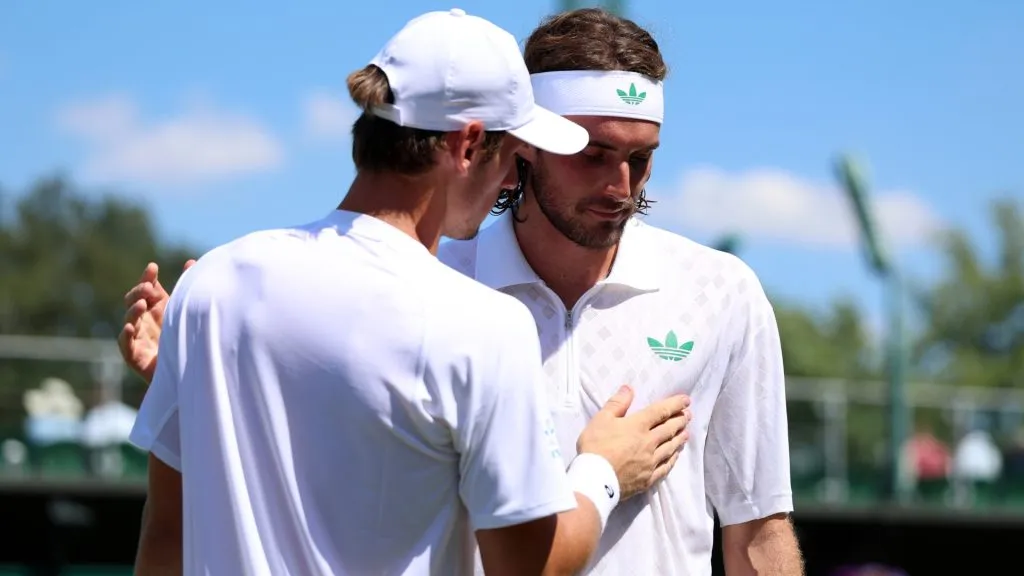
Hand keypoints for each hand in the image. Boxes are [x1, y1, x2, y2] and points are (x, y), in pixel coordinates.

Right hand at [117, 259, 194, 382]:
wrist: (191, 374)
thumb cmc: (189, 340)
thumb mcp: (189, 312)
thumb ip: (189, 288)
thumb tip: (191, 262)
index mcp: (158, 308)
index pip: (147, 288)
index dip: (147, 278)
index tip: (153, 268)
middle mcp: (146, 320)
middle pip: (134, 300)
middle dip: (139, 292)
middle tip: (149, 288)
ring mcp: (139, 337)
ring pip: (129, 319)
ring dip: (133, 310)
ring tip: (143, 304)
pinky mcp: (135, 356)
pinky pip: (125, 344)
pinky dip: (126, 334)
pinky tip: (131, 326)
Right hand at [575, 386, 690, 499]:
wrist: (594, 480)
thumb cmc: (595, 446)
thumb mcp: (601, 419)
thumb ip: (617, 403)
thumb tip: (629, 388)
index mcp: (638, 425)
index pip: (660, 412)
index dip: (675, 404)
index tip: (686, 400)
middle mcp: (649, 442)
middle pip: (669, 429)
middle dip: (680, 421)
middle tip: (688, 416)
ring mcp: (650, 462)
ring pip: (670, 448)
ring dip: (679, 439)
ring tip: (686, 433)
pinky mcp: (648, 479)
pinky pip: (665, 467)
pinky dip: (672, 459)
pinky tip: (675, 456)